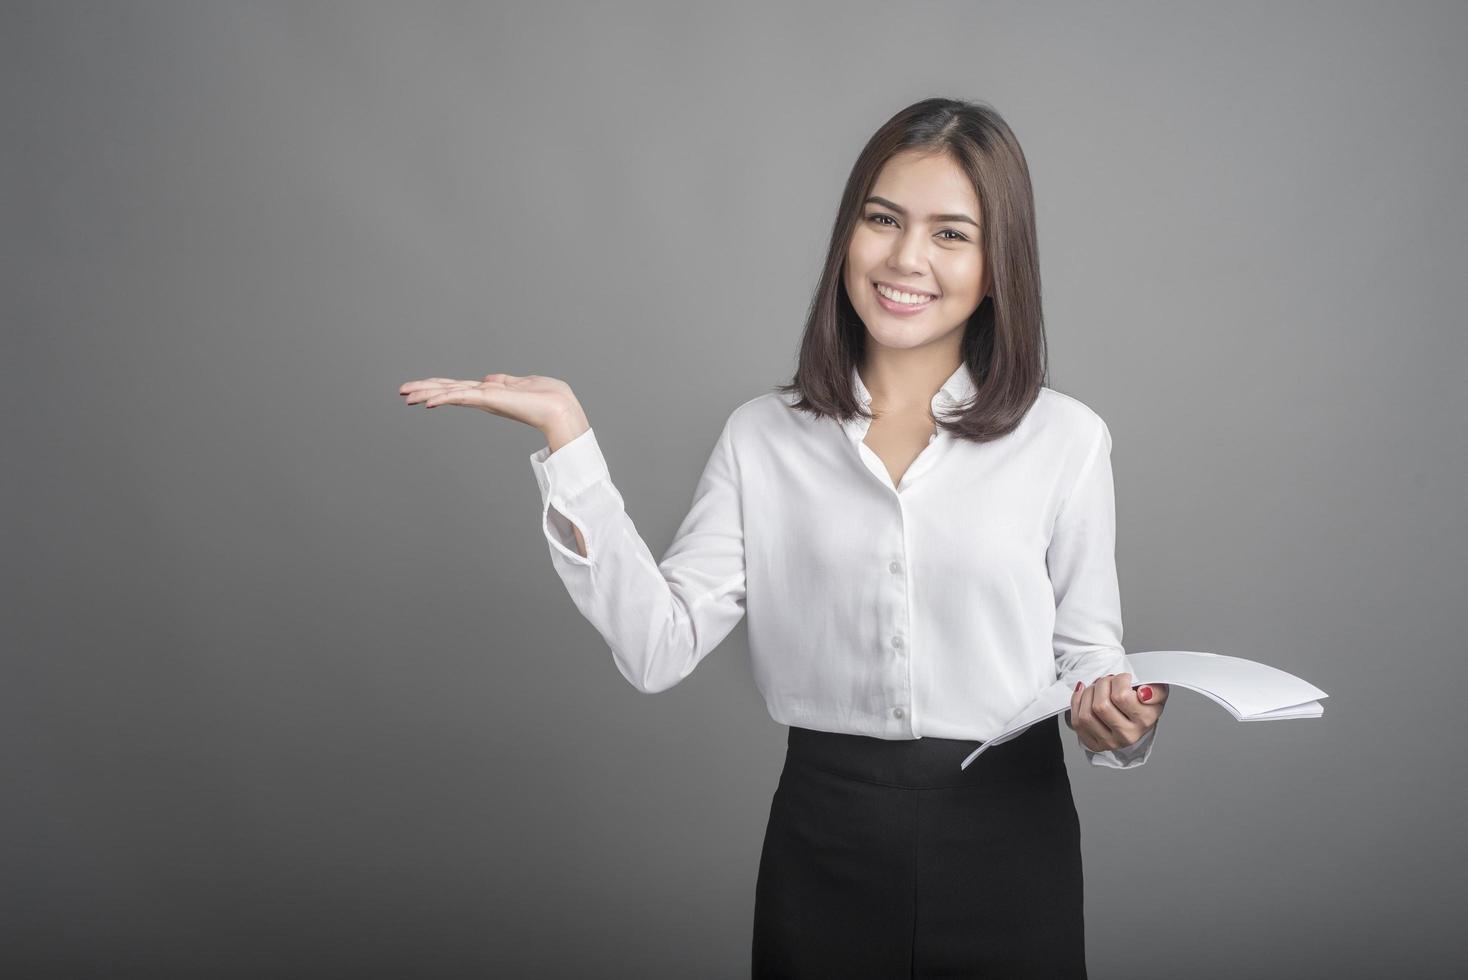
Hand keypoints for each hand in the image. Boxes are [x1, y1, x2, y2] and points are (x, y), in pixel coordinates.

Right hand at [398, 373, 588, 443]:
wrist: (561, 409)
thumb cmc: (549, 398)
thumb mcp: (522, 384)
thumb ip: (503, 382)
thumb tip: (488, 379)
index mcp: (490, 393)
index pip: (458, 388)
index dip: (438, 387)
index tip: (418, 388)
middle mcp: (485, 397)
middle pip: (449, 390)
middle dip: (424, 390)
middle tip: (401, 392)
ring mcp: (486, 399)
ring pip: (450, 394)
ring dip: (427, 393)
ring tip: (406, 395)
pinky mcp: (491, 400)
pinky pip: (463, 397)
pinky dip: (445, 398)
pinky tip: (428, 401)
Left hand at [1063, 673, 1168, 752]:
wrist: (1135, 719)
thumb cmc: (1143, 701)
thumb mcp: (1157, 691)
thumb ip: (1156, 690)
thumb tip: (1144, 693)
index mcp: (1146, 720)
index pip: (1122, 697)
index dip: (1118, 680)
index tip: (1123, 678)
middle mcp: (1129, 735)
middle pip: (1101, 706)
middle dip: (1101, 685)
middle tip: (1108, 680)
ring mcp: (1110, 742)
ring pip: (1087, 715)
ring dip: (1088, 694)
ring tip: (1097, 688)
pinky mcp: (1095, 744)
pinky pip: (1077, 723)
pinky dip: (1077, 703)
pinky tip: (1084, 694)